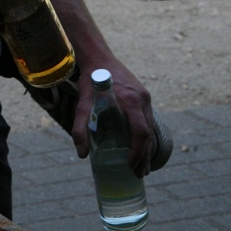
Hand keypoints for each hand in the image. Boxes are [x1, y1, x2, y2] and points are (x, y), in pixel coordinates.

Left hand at [71, 57, 155, 176]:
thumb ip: (80, 126)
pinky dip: (146, 137)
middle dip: (144, 156)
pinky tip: (142, 148)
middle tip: (138, 174)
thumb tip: (82, 154)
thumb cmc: (90, 80)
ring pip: (150, 128)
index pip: (141, 132)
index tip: (130, 165)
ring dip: (147, 149)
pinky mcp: (143, 96)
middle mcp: (142, 99)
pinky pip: (148, 120)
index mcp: (130, 100)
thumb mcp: (83, 102)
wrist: (99, 57)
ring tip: (141, 167)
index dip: (138, 151)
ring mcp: (144, 97)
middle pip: (148, 133)